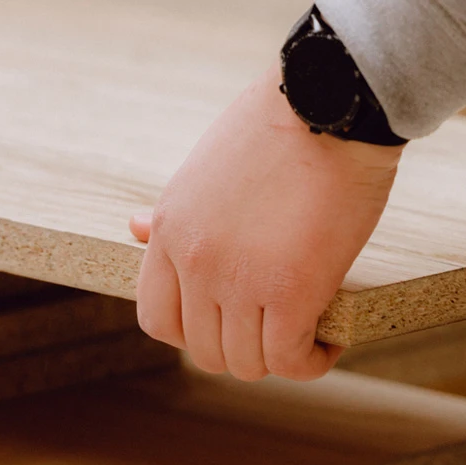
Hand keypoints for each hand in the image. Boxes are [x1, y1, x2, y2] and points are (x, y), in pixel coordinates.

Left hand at [131, 63, 402, 380]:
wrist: (329, 101)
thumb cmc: (277, 127)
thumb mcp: (202, 170)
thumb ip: (172, 215)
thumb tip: (134, 229)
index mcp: (170, 231)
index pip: (156, 319)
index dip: (193, 332)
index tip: (229, 320)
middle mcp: (194, 262)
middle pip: (202, 350)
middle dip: (242, 348)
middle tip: (278, 326)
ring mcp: (238, 280)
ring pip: (246, 363)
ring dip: (279, 357)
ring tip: (310, 332)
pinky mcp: (290, 291)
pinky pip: (290, 359)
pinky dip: (312, 360)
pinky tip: (331, 337)